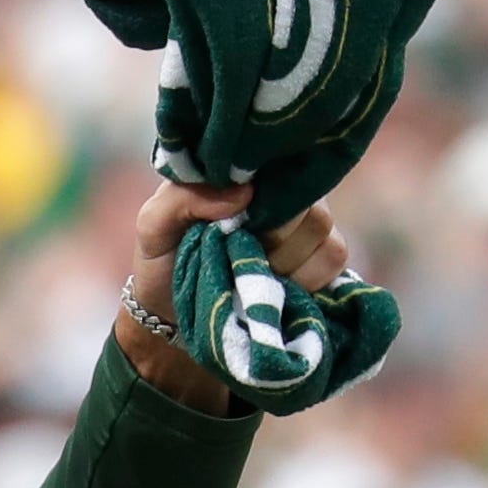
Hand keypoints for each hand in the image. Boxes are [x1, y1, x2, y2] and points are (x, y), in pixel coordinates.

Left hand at [118, 183, 351, 410]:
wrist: (175, 315)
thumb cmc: (165, 261)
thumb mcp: (154, 226)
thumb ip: (182, 199)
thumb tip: (244, 195)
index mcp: (247, 175)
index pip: (282, 172)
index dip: (263, 207)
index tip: (234, 228)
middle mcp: (285, 192)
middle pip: (308, 207)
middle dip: (270, 241)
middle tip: (235, 257)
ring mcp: (309, 224)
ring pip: (323, 233)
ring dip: (282, 263)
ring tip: (247, 273)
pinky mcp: (324, 257)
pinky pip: (334, 258)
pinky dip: (303, 279)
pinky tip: (273, 285)